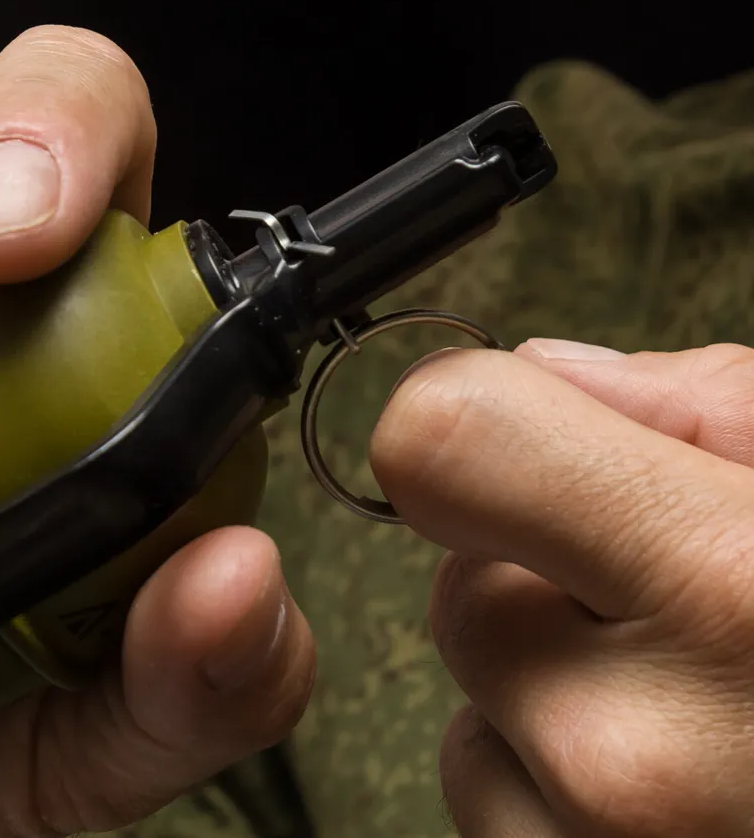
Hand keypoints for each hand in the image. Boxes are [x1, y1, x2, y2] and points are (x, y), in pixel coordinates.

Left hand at [372, 338, 753, 836]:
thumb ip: (714, 410)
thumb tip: (554, 376)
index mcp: (734, 594)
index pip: (447, 445)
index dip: (468, 422)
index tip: (518, 440)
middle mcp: (635, 752)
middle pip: (457, 588)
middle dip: (548, 577)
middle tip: (684, 603)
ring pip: (472, 715)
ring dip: (556, 695)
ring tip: (710, 715)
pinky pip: (500, 805)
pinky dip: (560, 785)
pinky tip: (687, 785)